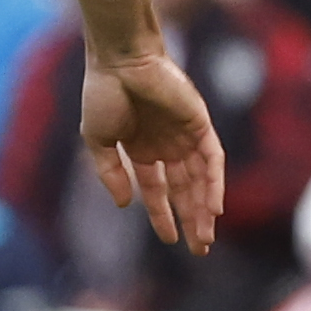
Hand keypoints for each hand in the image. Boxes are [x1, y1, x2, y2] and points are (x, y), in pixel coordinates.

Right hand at [81, 49, 224, 253]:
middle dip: (190, 219)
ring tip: (206, 236)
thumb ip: (109, 172)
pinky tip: (214, 207)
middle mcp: (166, 145)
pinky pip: (212, 160)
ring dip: (204, 208)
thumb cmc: (102, 93)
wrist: (120, 61)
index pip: (156, 189)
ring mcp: (185, 135)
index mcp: (141, 148)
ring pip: (200, 180)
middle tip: (199, 248)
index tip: (169, 240)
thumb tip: (125, 205)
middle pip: (183, 190)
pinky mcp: (200, 124)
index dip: (162, 215)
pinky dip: (214, 183)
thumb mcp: (96, 139)